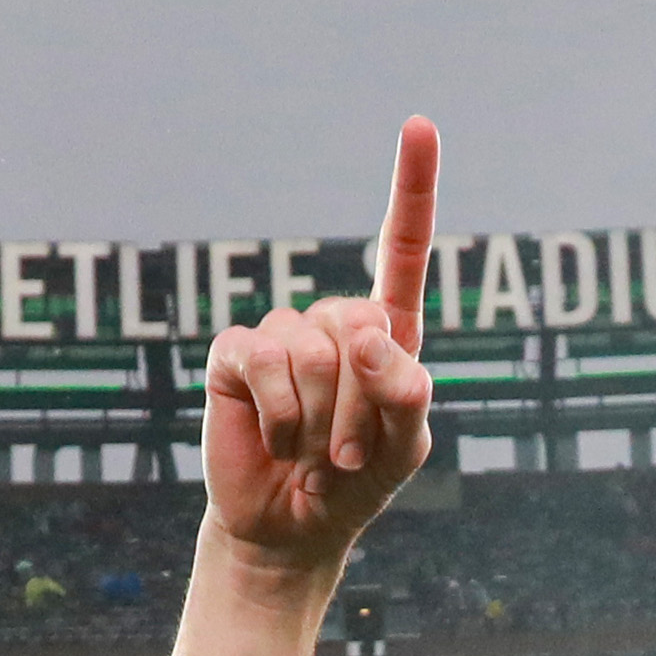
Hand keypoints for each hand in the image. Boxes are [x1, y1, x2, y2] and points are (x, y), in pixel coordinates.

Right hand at [202, 116, 438, 575]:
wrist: (291, 530)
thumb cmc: (354, 486)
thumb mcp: (403, 450)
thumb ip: (406, 393)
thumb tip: (366, 332)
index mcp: (385, 332)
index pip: (401, 250)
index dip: (412, 189)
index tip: (418, 126)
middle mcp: (333, 322)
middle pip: (358, 327)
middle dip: (358, 407)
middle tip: (346, 455)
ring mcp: (282, 335)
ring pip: (312, 352)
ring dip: (318, 421)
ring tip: (311, 453)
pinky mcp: (238, 356)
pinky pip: (265, 363)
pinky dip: (280, 417)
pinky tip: (276, 442)